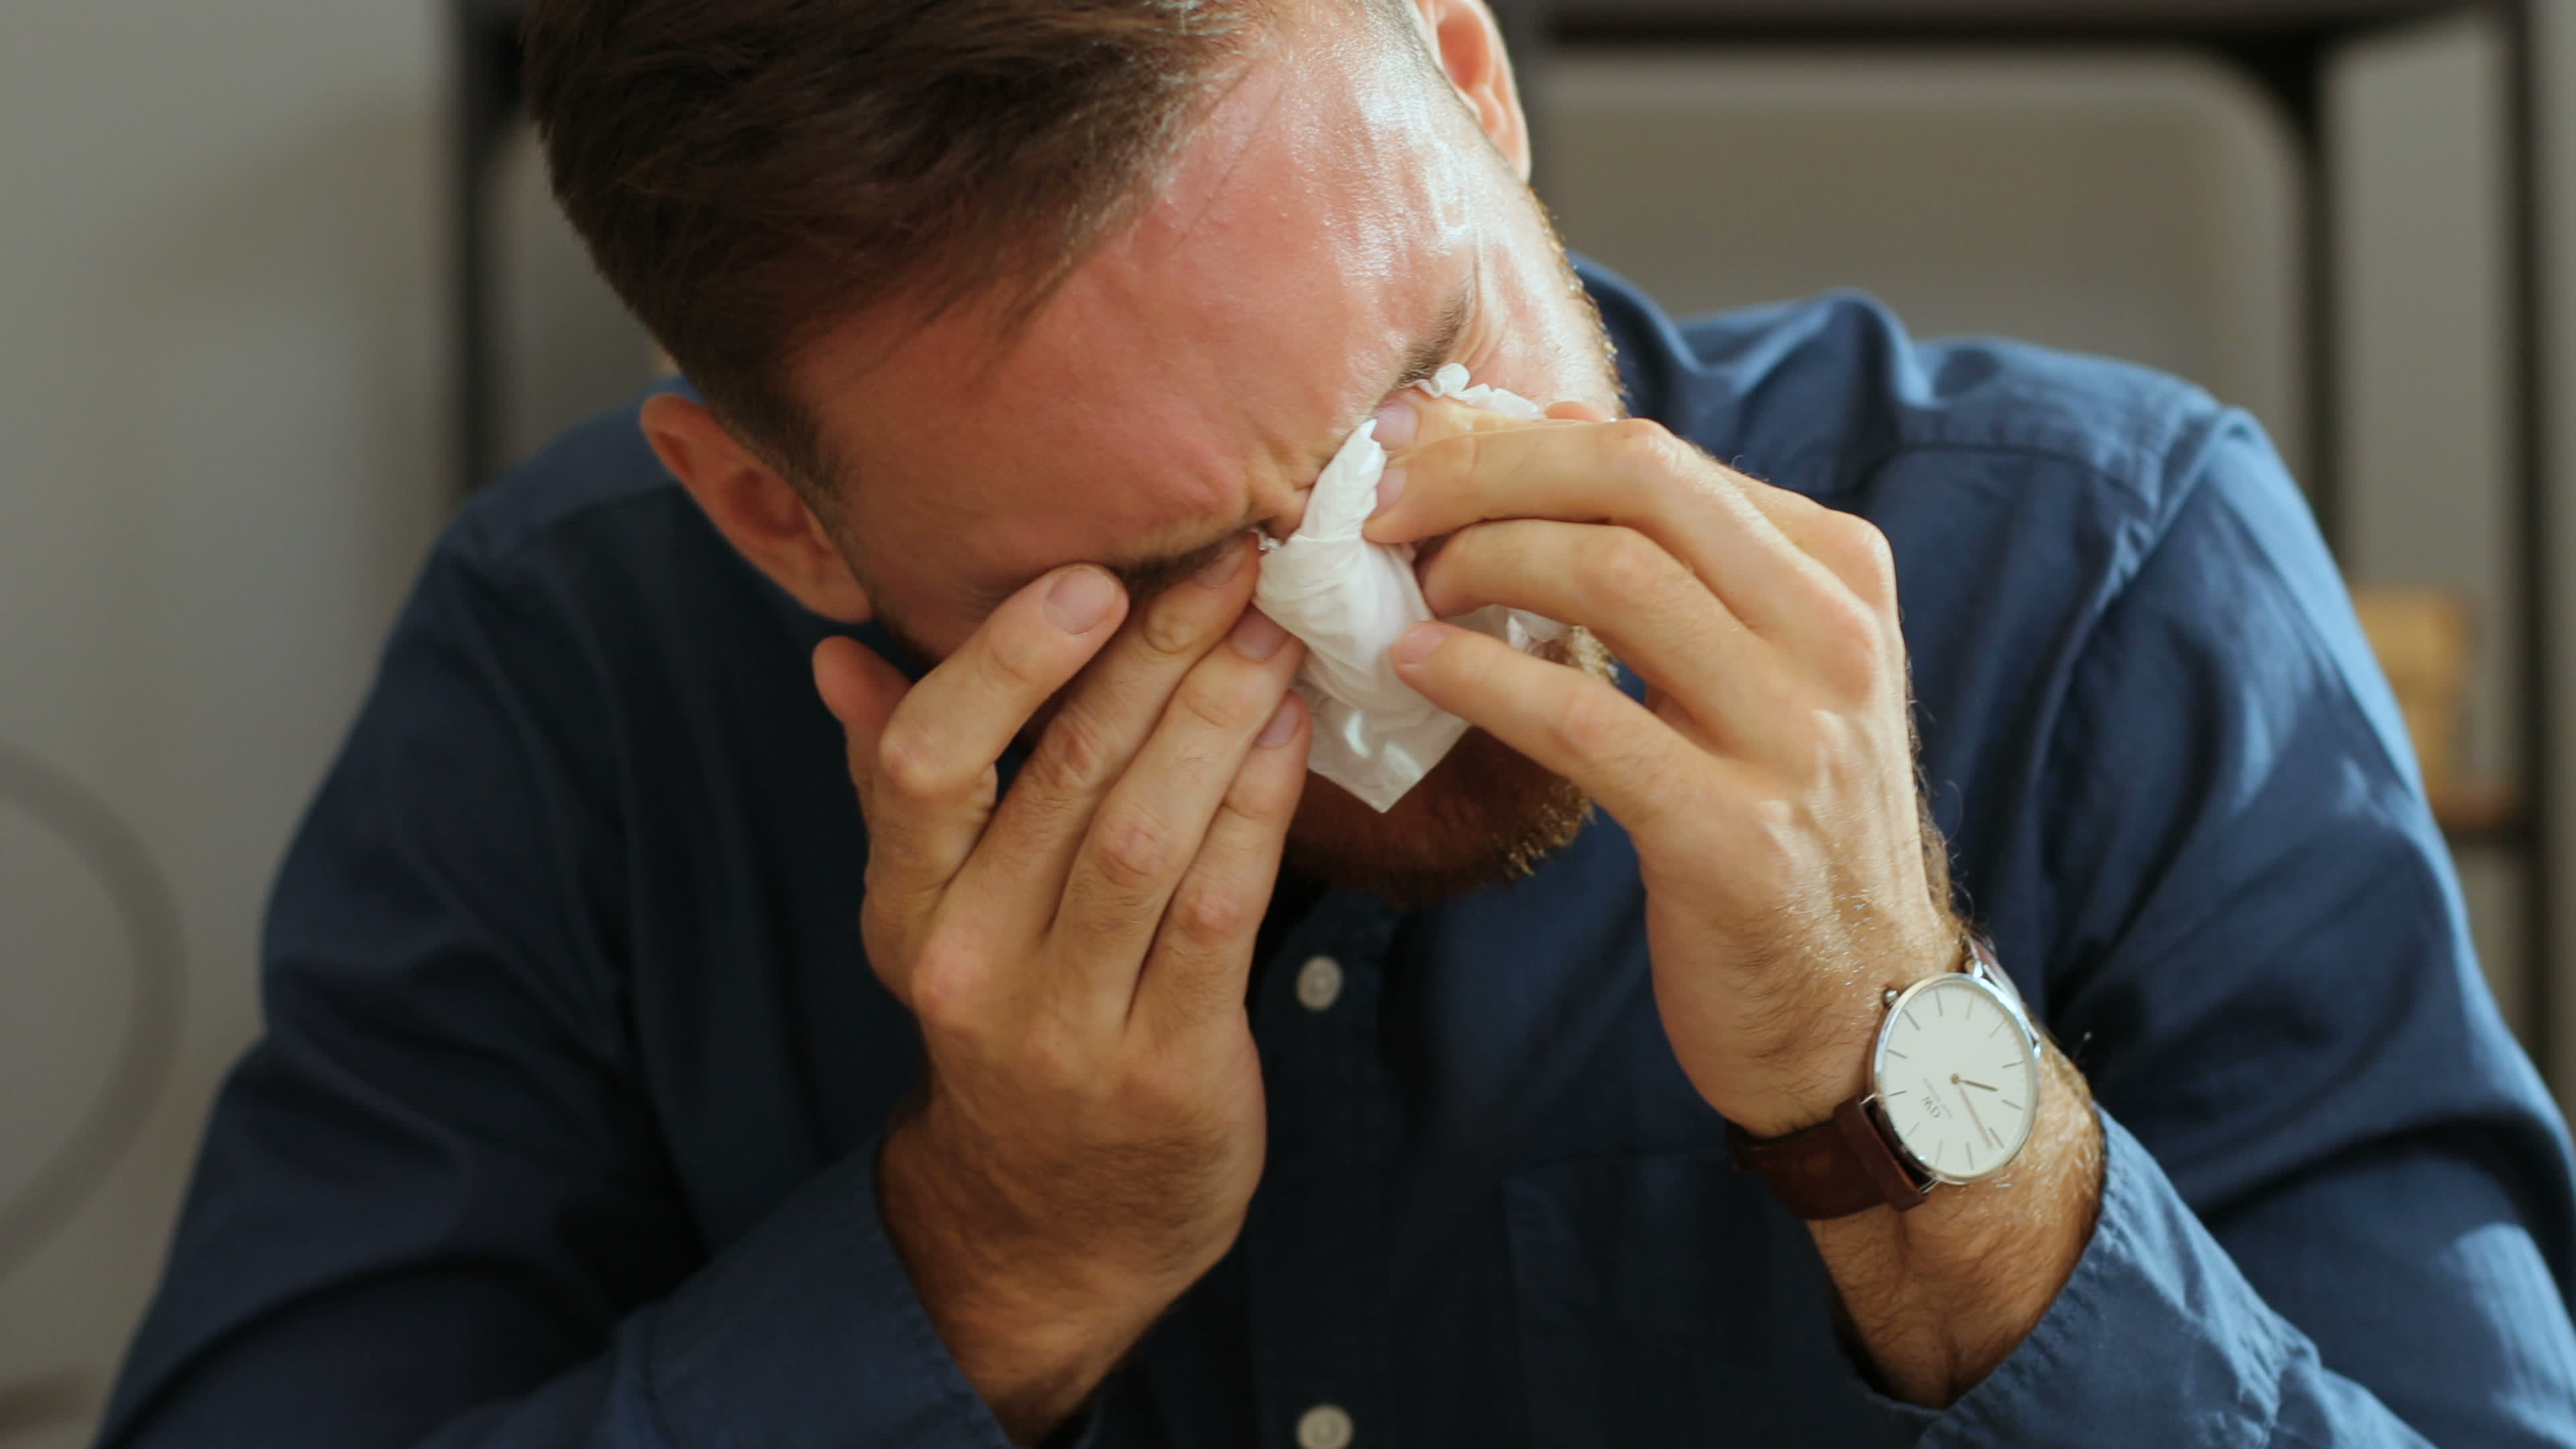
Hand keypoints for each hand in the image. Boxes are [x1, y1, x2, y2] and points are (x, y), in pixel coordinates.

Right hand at [811, 538, 1308, 1440]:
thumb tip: (840, 654)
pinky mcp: (1167, 1066)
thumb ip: (898, 783)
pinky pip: (1218, 910)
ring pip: (1147, 834)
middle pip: (1063, 776)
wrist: (1052, 1226)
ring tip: (1273, 631)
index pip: (926, 766)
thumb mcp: (930, 919)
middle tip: (1230, 561)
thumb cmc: (1009, 1026)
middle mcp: (972, 964)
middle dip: (1155, 652)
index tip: (1092, 577)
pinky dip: (1259, 809)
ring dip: (1220, 716)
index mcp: (905, 913)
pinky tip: (1290, 735)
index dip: (1008, 661)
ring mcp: (1068, 1024)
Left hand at [1367, 398, 1956, 1136]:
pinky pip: (1585, 721)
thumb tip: (1540, 428)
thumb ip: (1675, 557)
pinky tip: (1417, 667)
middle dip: (1485, 474)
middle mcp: (1833, 637)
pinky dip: (1483, 678)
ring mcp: (1795, 735)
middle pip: (1638, 482)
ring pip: (1615, 577)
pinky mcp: (1736, 836)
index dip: (1508, 438)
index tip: (1408, 447)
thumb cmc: (1781, 825)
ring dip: (1482, 563)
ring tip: (1409, 591)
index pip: (1657, 455)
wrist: (1861, 1010)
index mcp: (1838, 574)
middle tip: (1383, 508)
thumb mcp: (1760, 669)